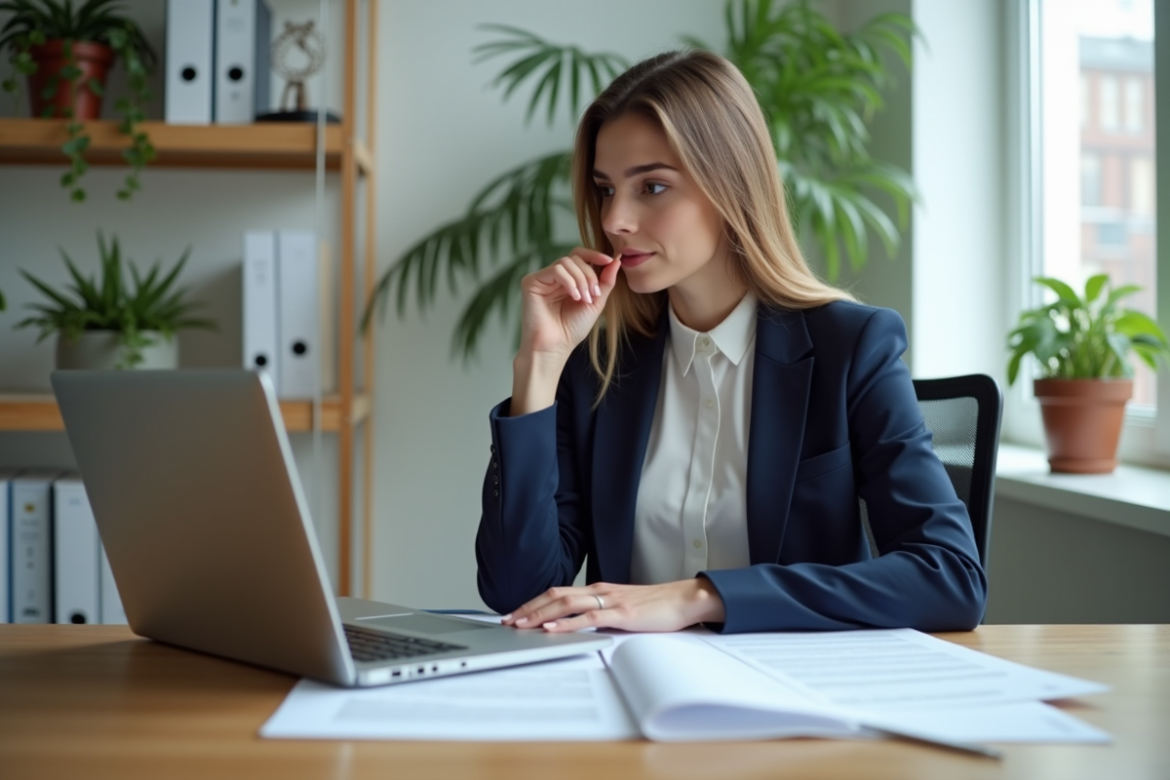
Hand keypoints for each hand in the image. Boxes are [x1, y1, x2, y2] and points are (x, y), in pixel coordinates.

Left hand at [501, 579, 725, 633]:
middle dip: (528, 608)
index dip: (534, 602)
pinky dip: (568, 622)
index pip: (558, 592)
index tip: (515, 613)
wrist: (684, 599)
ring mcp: (610, 600)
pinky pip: (590, 617)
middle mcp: (599, 590)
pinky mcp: (621, 613)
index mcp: (598, 589)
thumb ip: (601, 614)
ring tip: (521, 624)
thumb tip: (580, 626)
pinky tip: (553, 628)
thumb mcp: (621, 608)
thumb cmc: (656, 606)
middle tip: (507, 620)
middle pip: (555, 595)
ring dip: (540, 614)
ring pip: (566, 603)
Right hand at [517, 248, 621, 360]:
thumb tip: (616, 259)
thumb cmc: (572, 329)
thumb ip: (605, 281)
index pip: (580, 256)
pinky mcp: (531, 282)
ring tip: (583, 299)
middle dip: (589, 275)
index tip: (609, 260)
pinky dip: (569, 282)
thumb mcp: (595, 302)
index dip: (594, 255)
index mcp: (567, 279)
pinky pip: (555, 270)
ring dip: (580, 279)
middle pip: (575, 258)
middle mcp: (553, 277)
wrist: (555, 346)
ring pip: (565, 262)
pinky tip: (574, 297)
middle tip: (593, 295)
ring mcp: (542, 278)